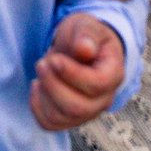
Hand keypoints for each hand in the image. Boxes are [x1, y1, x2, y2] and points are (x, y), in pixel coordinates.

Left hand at [31, 12, 125, 130]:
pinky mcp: (69, 119)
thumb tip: (85, 49)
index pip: (97, 85)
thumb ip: (87, 35)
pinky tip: (37, 85)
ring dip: (43, 93)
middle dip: (53, 85)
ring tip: (41, 70)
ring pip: (60, 117)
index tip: (55, 59)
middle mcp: (104, 99)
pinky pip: (49, 123)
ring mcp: (87, 112)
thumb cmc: (84, 37)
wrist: (80, 49)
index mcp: (113, 74)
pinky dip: (36, 106)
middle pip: (78, 107)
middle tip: (42, 63)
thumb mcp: (86, 26)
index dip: (72, 75)